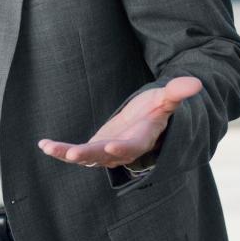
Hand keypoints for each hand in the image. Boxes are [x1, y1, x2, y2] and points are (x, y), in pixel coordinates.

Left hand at [37, 76, 202, 168]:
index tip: (111, 148)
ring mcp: (106, 154)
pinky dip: (59, 150)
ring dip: (67, 154)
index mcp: (141, 139)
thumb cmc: (155, 110)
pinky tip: (43, 144)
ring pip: (86, 157)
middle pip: (104, 156)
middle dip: (87, 155)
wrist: (144, 123)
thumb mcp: (165, 99)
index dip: (122, 149)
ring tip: (50, 148)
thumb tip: (196, 83)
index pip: (132, 147)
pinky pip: (75, 153)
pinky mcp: (93, 150)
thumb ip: (177, 92)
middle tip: (71, 154)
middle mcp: (122, 151)